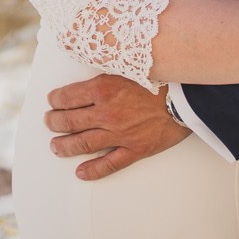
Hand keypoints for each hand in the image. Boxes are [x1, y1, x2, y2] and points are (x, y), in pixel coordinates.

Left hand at [44, 74, 191, 181]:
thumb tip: (88, 74)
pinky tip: (80, 173)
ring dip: (65, 146)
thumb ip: (107, 73)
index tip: (51, 101)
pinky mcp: (135, 149)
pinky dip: (93, 170)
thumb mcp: (129, 65)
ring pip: (83, 143)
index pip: (68, 96)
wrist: (189, 96)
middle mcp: (107, 112)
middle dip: (54, 122)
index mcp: (104, 88)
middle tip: (49, 122)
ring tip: (55, 146)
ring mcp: (120, 133)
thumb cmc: (161, 77)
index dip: (55, 100)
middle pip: (70, 121)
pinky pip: (109, 164)